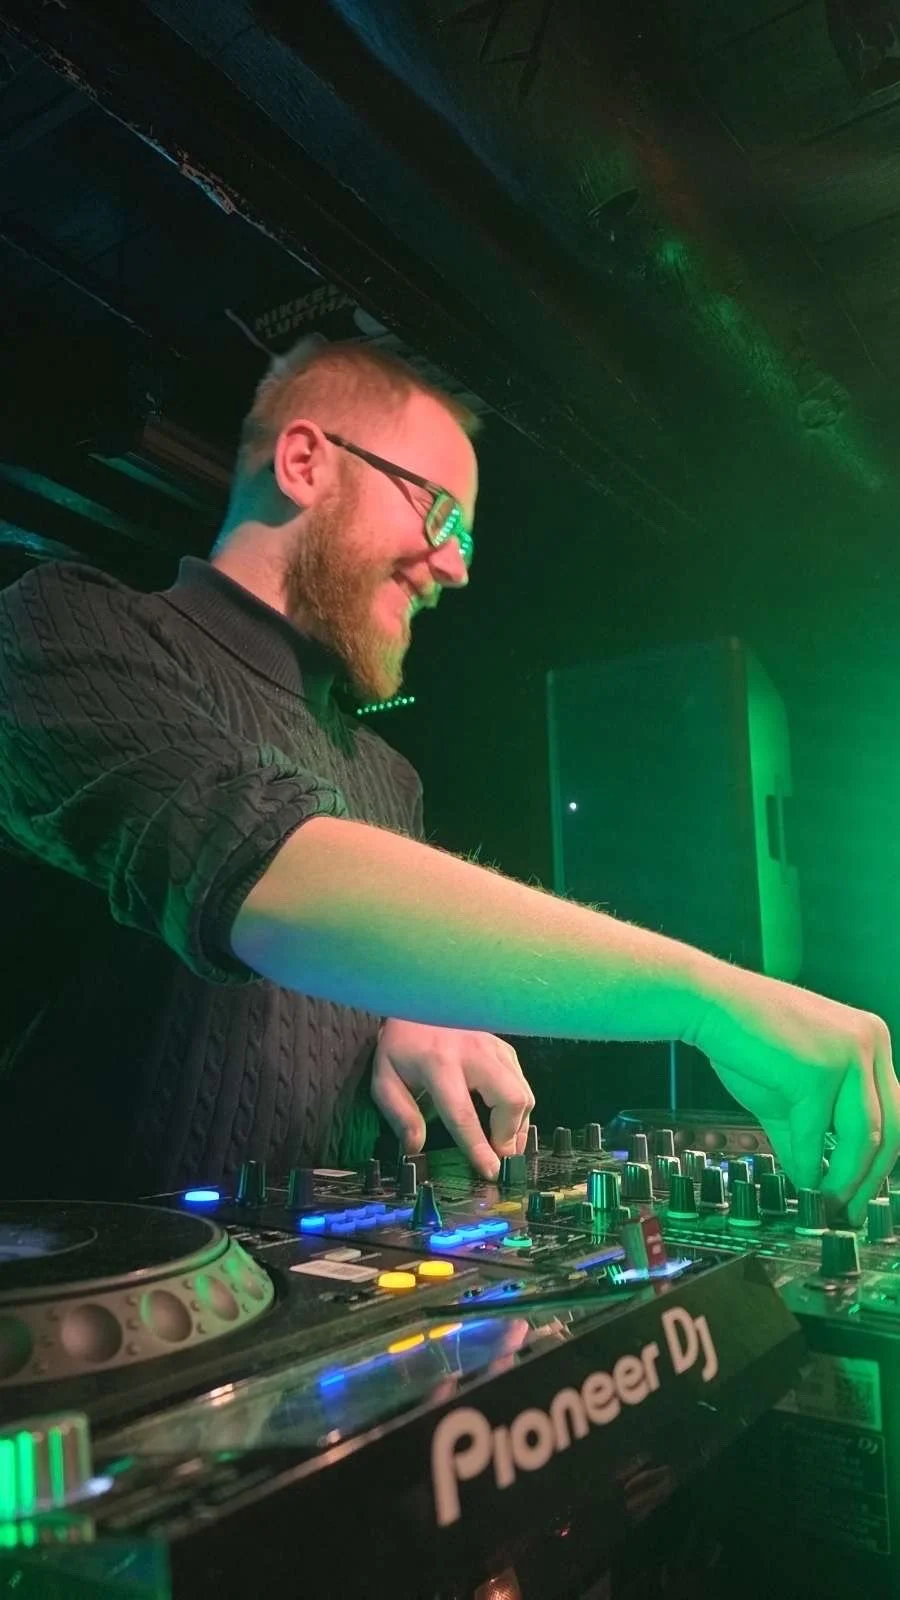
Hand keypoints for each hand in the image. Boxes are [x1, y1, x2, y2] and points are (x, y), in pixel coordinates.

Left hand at [371, 1019, 534, 1178]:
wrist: (416, 999)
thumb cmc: (400, 1044)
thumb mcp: (385, 1079)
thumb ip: (399, 1115)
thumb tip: (415, 1149)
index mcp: (438, 1065)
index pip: (464, 1114)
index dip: (479, 1147)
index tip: (491, 1172)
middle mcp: (472, 1053)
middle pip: (511, 1099)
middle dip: (511, 1134)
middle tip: (499, 1154)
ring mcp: (493, 1045)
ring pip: (523, 1091)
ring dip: (518, 1123)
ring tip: (502, 1141)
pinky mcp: (503, 1044)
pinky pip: (522, 1080)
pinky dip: (518, 1105)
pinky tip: (502, 1115)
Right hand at [691, 967, 899, 1223]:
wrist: (709, 1005)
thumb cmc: (745, 1039)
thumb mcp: (788, 1093)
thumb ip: (807, 1135)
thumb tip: (814, 1182)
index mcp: (871, 1041)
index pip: (893, 1112)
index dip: (881, 1159)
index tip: (863, 1191)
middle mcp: (871, 1042)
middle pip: (890, 1128)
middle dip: (870, 1178)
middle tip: (850, 1210)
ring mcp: (849, 1054)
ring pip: (864, 1137)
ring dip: (845, 1179)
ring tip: (826, 1202)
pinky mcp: (819, 1071)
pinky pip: (819, 1134)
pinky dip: (809, 1165)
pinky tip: (800, 1180)